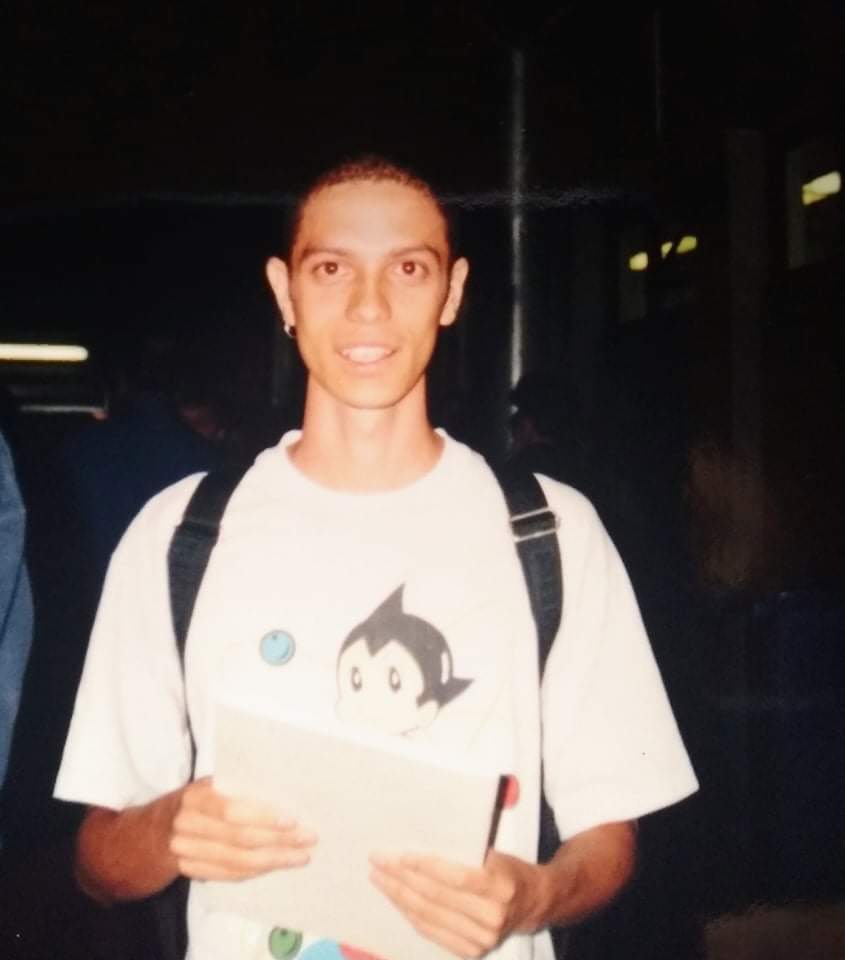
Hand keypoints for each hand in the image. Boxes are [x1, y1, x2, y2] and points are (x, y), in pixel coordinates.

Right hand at [169, 776, 316, 881]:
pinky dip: (256, 871)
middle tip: (309, 838)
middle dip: (279, 840)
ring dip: (274, 861)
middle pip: (239, 839)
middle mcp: (188, 824)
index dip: (263, 817)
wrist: (143, 833)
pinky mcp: (190, 871)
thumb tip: (283, 791)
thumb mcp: (207, 785)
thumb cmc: (191, 800)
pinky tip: (276, 865)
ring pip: (238, 861)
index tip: (293, 819)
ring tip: (301, 856)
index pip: (232, 810)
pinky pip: (230, 875)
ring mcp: (185, 851)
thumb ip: (235, 787)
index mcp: (196, 795)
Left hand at [369, 849, 542, 957]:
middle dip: (402, 878)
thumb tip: (420, 843)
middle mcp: (491, 917)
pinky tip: (397, 900)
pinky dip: (411, 914)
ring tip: (380, 879)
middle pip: (436, 897)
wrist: (535, 903)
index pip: (455, 877)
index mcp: (500, 887)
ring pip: (429, 916)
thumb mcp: (494, 854)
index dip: (424, 867)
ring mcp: (481, 939)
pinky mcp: (471, 952)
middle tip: (379, 861)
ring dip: (399, 897)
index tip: (399, 855)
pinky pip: (432, 931)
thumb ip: (464, 852)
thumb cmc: (510, 871)